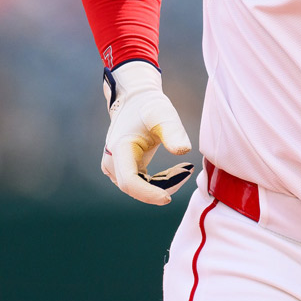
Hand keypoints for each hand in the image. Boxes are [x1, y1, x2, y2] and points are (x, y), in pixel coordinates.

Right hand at [100, 62, 194, 203]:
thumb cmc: (150, 107)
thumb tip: (183, 151)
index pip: (129, 181)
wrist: (135, 101)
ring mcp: (115, 168)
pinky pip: (142, 185)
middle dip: (165, 185)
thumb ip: (174, 132)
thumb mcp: (165, 114)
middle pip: (137, 188)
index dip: (148, 194)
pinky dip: (160, 182)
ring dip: (164, 184)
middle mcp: (112, 162)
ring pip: (140, 189)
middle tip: (187, 171)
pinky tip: (177, 171)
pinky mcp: (123, 171)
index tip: (168, 199)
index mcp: (120, 149)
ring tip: (185, 168)